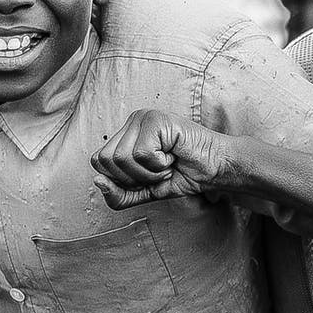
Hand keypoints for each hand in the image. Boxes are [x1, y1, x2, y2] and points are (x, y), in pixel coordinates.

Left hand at [91, 109, 235, 207]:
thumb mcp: (144, 191)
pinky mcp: (156, 120)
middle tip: (159, 170)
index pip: (98, 162)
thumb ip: (118, 194)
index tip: (148, 176)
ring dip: (148, 172)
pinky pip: (141, 153)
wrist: (215, 169)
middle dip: (134, 177)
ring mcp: (143, 118)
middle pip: (105, 160)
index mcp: (126, 134)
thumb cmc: (184, 175)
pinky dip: (159, 164)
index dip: (121, 179)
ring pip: (121, 158)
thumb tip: (97, 181)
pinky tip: (173, 155)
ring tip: (167, 163)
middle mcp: (132, 122)